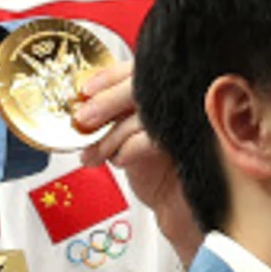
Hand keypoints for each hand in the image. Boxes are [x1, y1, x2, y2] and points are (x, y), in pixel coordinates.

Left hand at [72, 62, 193, 261]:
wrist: (174, 202)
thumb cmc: (154, 166)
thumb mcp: (127, 133)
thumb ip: (113, 113)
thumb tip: (81, 104)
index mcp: (168, 91)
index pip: (138, 69)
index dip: (109, 77)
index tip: (86, 90)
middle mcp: (182, 101)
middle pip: (140, 86)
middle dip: (105, 104)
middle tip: (83, 120)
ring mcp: (189, 121)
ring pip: (141, 116)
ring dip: (110, 138)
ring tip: (95, 154)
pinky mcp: (188, 146)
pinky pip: (149, 140)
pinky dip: (127, 151)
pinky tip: (120, 161)